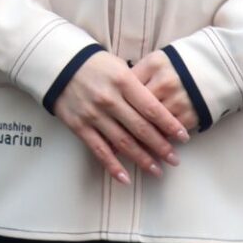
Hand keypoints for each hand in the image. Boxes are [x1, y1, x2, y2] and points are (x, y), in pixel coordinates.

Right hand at [53, 50, 189, 184]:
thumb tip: (159, 110)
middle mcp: (110, 99)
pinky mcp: (80, 126)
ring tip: (157, 170)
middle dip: (161, 146)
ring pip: (123, 142)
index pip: (152, 108)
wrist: (59, 64)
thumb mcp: (119, 67)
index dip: (170, 124)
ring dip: (142, 159)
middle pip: (141, 128)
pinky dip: (113, 166)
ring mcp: (94, 114)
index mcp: (123, 81)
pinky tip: (125, 177)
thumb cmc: (94, 64)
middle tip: (174, 159)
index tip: (183, 137)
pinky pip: (99, 150)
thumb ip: (137, 87)